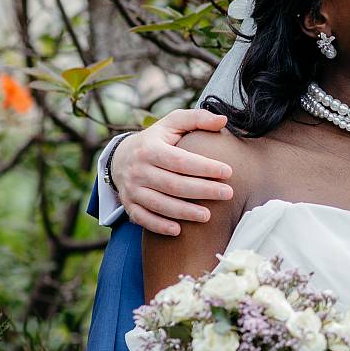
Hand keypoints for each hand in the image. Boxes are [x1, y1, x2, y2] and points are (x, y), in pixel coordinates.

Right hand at [111, 108, 233, 235]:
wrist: (121, 157)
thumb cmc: (157, 140)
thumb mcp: (172, 123)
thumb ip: (197, 119)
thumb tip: (223, 120)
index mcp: (150, 148)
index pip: (180, 161)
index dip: (205, 167)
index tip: (228, 172)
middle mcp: (138, 170)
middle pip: (173, 184)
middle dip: (202, 191)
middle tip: (228, 194)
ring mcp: (132, 189)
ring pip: (159, 204)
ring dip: (184, 212)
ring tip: (208, 216)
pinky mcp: (129, 205)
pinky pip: (143, 219)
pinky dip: (159, 226)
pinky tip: (178, 231)